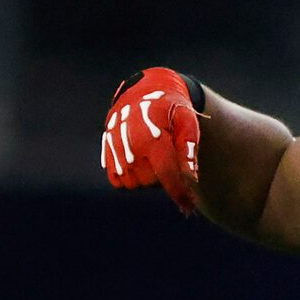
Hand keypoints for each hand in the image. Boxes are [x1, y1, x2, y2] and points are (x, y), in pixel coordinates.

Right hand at [101, 68, 201, 212]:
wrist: (146, 92)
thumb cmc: (173, 111)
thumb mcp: (189, 125)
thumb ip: (190, 151)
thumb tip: (191, 179)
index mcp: (152, 138)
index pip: (166, 174)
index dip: (179, 193)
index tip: (189, 208)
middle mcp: (130, 145)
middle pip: (150, 182)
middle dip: (164, 180)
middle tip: (170, 162)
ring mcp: (115, 149)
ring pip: (134, 184)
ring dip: (147, 180)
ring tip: (154, 159)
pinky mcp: (107, 152)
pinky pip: (118, 181)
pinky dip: (130, 179)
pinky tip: (140, 165)